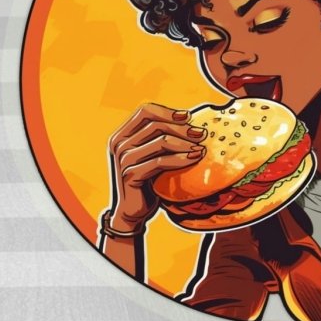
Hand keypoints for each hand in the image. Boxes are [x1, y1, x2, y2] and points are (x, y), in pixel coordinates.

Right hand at [107, 103, 205, 230]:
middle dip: (182, 128)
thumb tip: (190, 119)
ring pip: (160, 141)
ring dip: (185, 143)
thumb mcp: (153, 155)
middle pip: (155, 124)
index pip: (145, 111)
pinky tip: (194, 159)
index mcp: (122, 134)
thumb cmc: (148, 179)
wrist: (134, 209)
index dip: (168, 112)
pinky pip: (160, 161)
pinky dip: (180, 159)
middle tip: (201, 134)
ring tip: (201, 148)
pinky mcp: (130, 174)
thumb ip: (161, 137)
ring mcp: (123, 159)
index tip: (189, 116)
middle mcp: (119, 143)